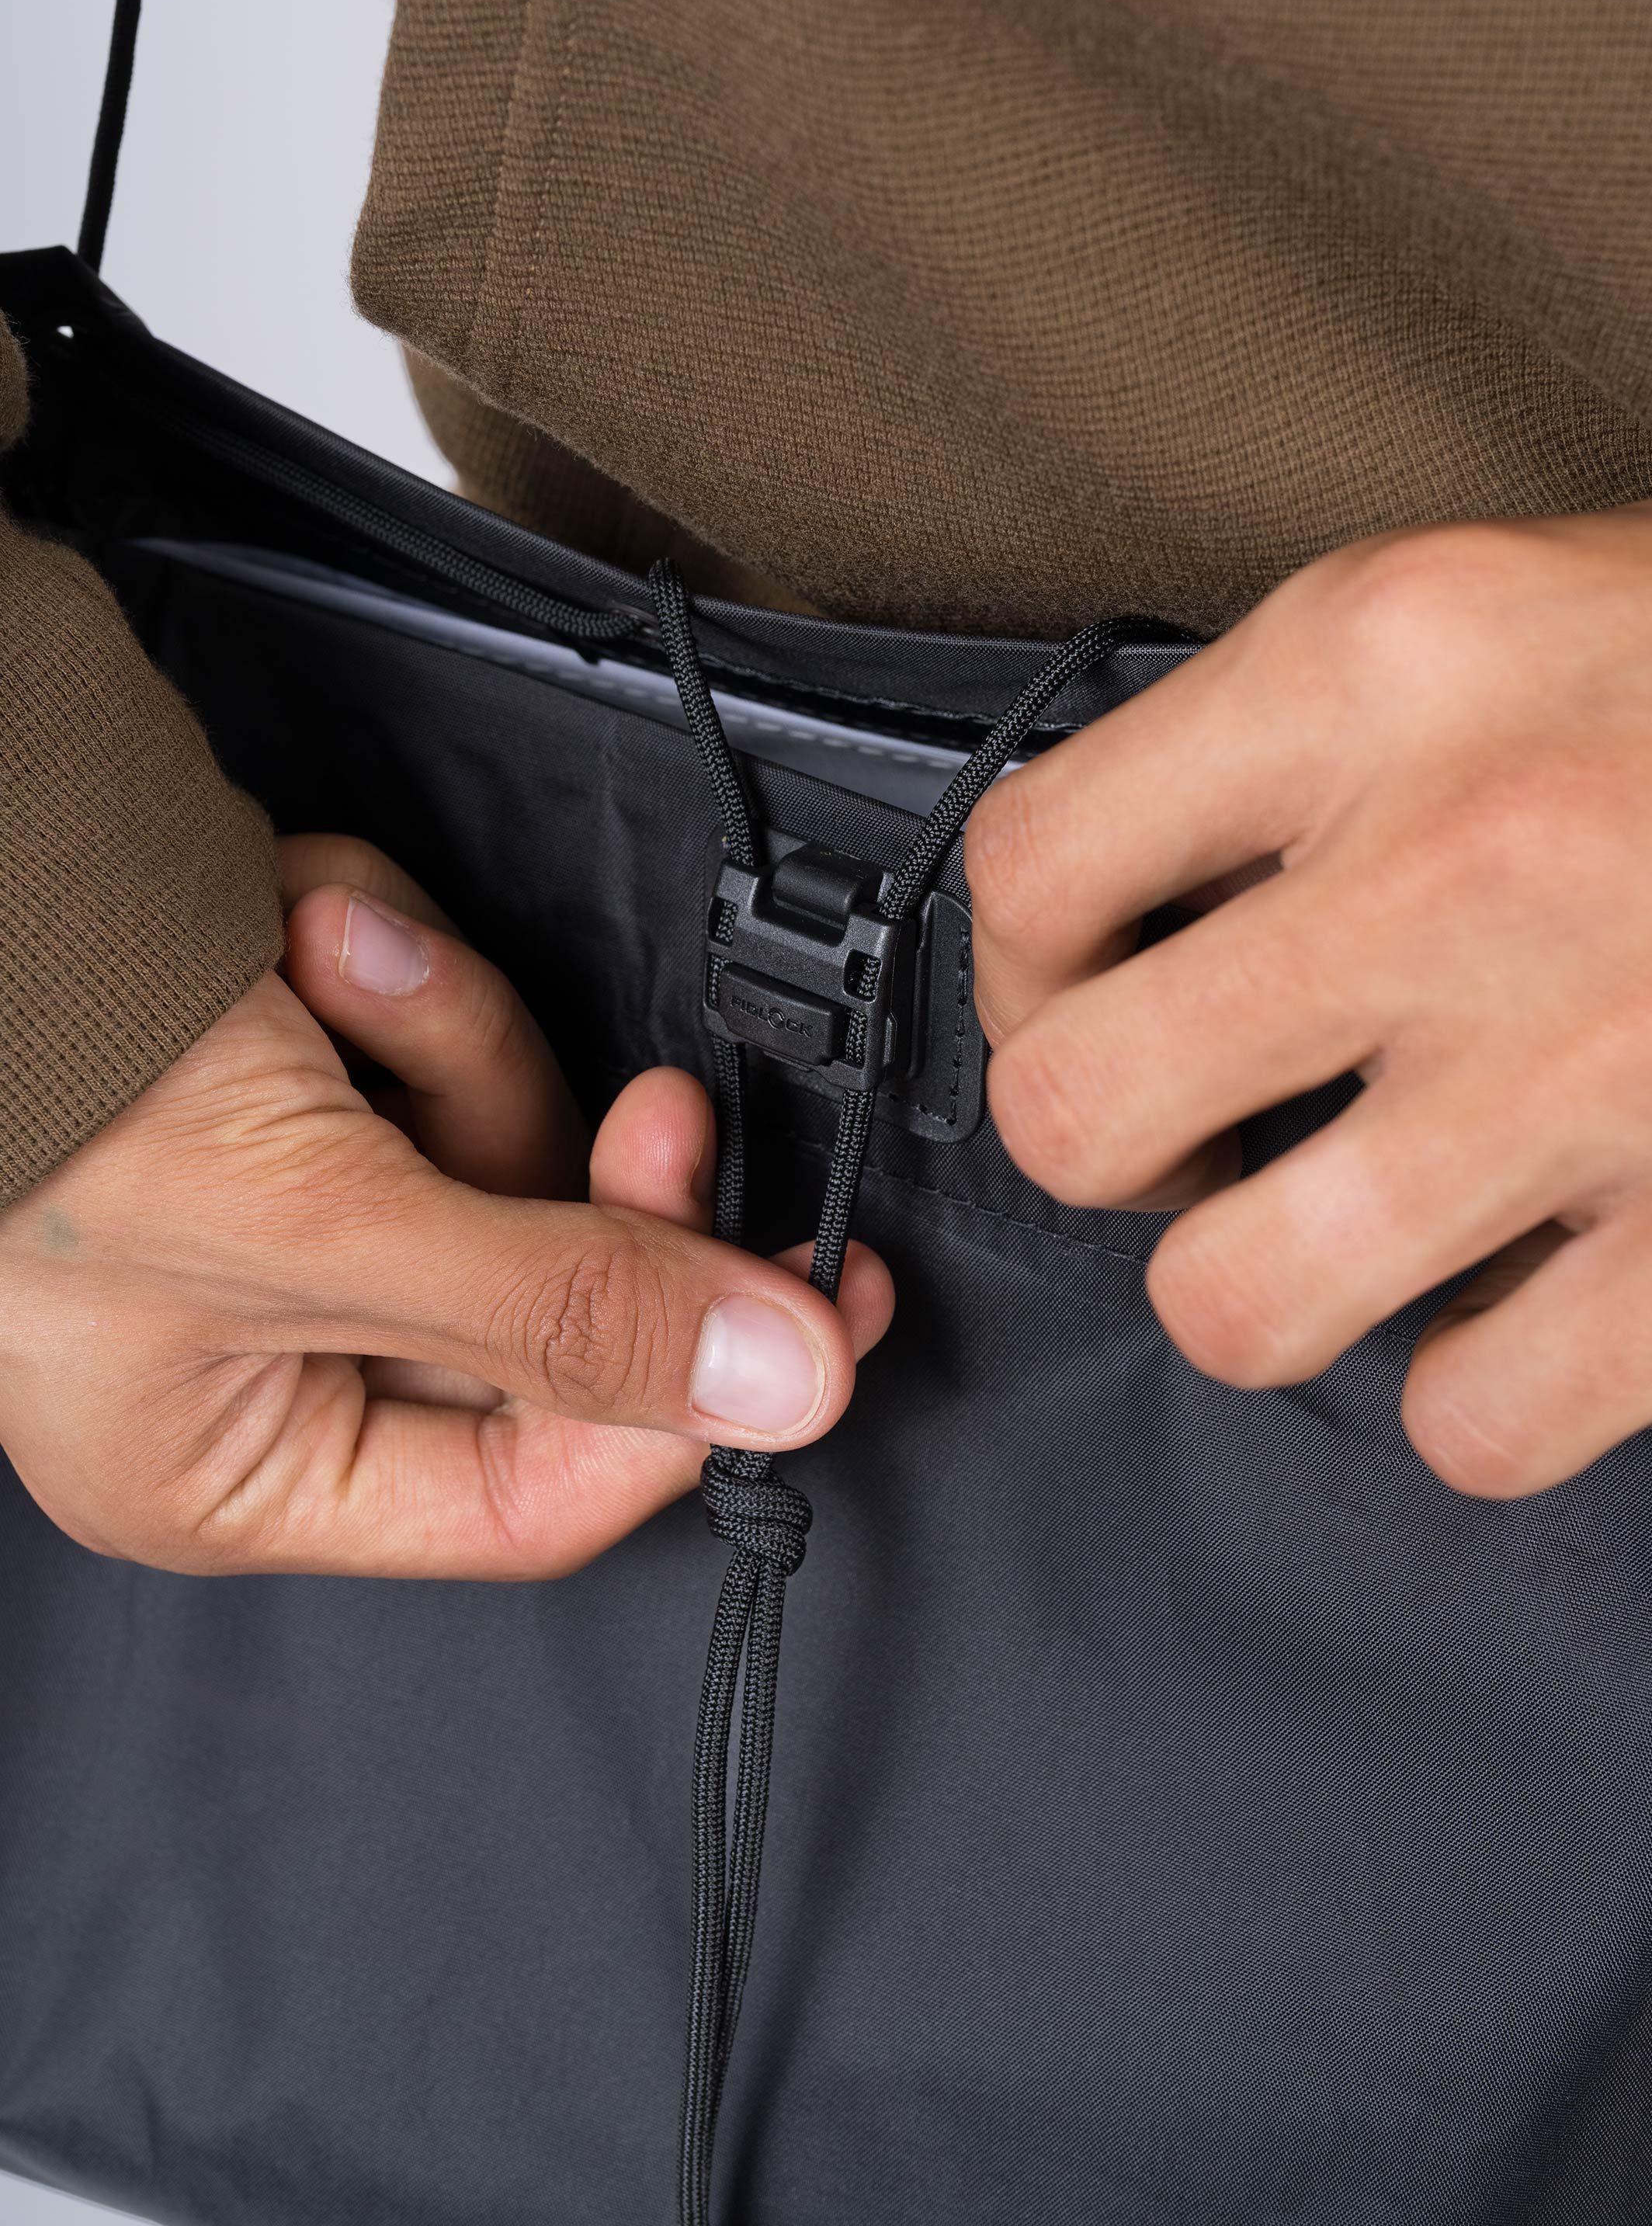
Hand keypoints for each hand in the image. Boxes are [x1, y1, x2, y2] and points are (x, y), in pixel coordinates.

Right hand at [0, 835, 889, 1576]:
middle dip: (542, 1150)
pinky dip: (383, 952)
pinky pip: (433, 1023)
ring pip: (494, 1129)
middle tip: (661, 1109)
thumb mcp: (317, 1233)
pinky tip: (299, 920)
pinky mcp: (302, 1067)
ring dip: (434, 1019)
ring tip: (322, 952)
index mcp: (247, 1465)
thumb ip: (562, 1314)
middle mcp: (271, 1349)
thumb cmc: (42, 1104)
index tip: (818, 1299)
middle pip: (541, 1289)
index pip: (533, 1487)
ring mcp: (288, 1198)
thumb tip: (786, 1389)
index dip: (686, 1399)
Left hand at [966, 485, 1651, 1496]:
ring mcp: (1604, 1074)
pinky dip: (1486, 1391)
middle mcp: (1462, 868)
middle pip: (1081, 1114)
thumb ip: (1313, 733)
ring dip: (1278, 1292)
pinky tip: (1541, 1299)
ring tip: (1359, 1231)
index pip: (1034, 868)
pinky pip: (1476, 1422)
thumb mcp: (1525, 598)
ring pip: (1242, 1309)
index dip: (1027, 968)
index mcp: (1384, 668)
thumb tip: (1149, 889)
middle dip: (1119, 1152)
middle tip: (1205, 1136)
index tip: (1091, 995)